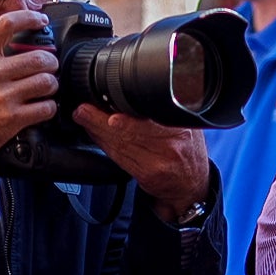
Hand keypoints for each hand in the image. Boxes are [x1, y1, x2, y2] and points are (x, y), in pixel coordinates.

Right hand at [0, 10, 60, 169]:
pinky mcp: (12, 119)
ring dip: (51, 85)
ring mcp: (3, 97)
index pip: (7, 24)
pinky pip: (46, 107)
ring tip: (45, 88)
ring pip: (47, 82)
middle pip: (39, 57)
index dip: (30, 18)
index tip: (41, 21)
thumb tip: (2, 39)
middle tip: (49, 67)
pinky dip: (49, 107)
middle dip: (50, 62)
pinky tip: (41, 107)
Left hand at [76, 106, 212, 213]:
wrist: (192, 185)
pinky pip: (120, 158)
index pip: (151, 122)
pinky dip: (105, 145)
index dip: (128, 120)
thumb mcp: (189, 124)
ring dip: (98, 131)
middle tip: (83, 111)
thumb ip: (169, 110)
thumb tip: (138, 89)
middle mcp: (171, 147)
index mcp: (182, 129)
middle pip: (131, 132)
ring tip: (83, 118)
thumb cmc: (188, 151)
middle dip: (102, 121)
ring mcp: (158, 163)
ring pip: (121, 145)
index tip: (110, 114)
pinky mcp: (146, 176)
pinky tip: (95, 135)